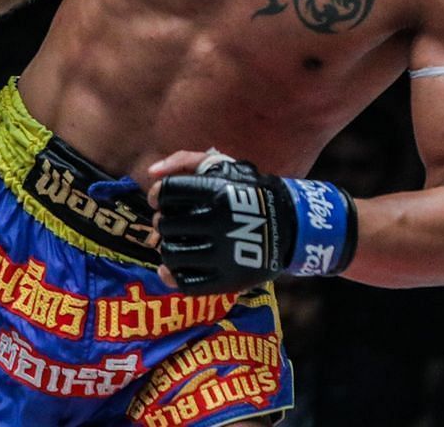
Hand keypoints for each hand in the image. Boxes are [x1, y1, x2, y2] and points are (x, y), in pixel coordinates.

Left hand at [147, 149, 355, 294]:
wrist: (291, 226)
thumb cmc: (249, 191)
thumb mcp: (223, 165)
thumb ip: (184, 160)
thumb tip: (152, 172)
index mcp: (217, 192)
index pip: (165, 193)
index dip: (158, 196)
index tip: (162, 200)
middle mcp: (219, 224)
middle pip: (165, 225)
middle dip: (164, 221)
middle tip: (173, 222)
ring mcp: (224, 255)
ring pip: (171, 254)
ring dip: (168, 247)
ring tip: (178, 242)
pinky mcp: (229, 281)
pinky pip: (186, 283)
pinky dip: (172, 276)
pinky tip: (174, 267)